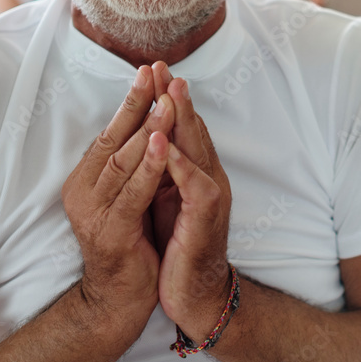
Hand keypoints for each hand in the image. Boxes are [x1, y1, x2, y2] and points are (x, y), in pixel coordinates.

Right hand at [61, 66, 171, 342]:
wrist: (121, 298)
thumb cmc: (130, 240)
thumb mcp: (128, 192)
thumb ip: (130, 161)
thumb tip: (148, 116)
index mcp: (85, 179)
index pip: (110, 131)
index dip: (131, 101)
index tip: (149, 70)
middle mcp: (83, 192)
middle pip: (114, 139)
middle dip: (139, 105)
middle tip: (156, 73)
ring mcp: (94, 213)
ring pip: (124, 162)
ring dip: (149, 129)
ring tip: (166, 101)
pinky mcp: (111, 232)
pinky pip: (133, 193)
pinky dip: (150, 167)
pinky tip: (164, 144)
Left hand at [150, 64, 232, 342]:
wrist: (195, 294)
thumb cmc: (179, 245)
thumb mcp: (168, 198)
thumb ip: (165, 169)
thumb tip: (149, 138)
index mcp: (196, 170)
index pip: (183, 126)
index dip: (169, 97)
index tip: (152, 69)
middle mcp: (208, 176)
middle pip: (193, 128)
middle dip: (177, 97)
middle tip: (162, 67)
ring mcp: (211, 195)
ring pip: (198, 149)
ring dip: (183, 120)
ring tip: (169, 93)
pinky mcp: (206, 218)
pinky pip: (196, 185)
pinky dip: (181, 165)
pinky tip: (166, 146)